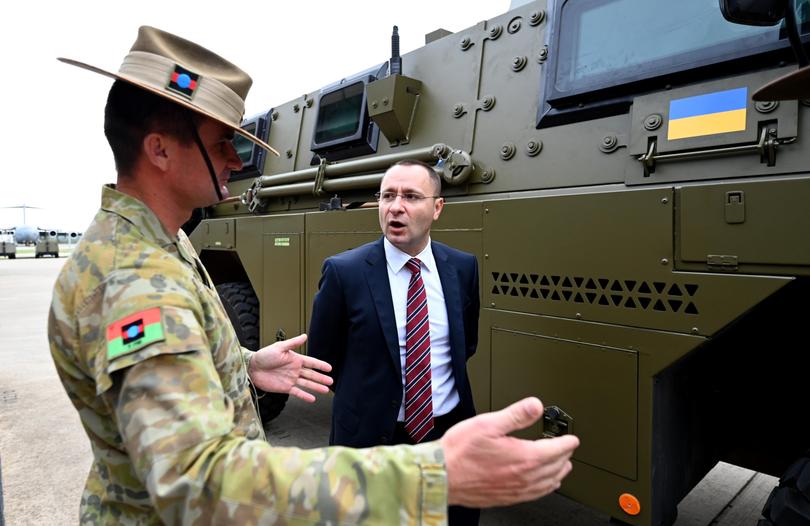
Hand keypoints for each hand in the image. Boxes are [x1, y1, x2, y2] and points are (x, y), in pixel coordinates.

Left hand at [248, 334, 332, 402]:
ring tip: (326, 390)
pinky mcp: (285, 388)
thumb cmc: (264, 355)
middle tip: (331, 381)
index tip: (330, 368)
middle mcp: (295, 369)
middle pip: (311, 374)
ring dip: (316, 387)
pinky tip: (312, 399)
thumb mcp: (279, 347)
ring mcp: (291, 379)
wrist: (252, 368)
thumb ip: (293, 343)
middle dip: (321, 378)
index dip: (320, 365)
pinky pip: (297, 392)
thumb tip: (305, 336)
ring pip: (307, 384)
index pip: (311, 362)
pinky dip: (305, 396)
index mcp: (295, 359)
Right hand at [440, 397, 579, 507]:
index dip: (566, 442)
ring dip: (558, 473)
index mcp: (523, 457)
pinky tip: (542, 486)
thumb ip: (516, 414)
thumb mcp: (488, 423)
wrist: (442, 475)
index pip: (555, 450)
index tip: (572, 438)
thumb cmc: (460, 451)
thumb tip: (536, 405)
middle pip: (555, 468)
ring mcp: (516, 490)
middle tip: (568, 449)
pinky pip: (535, 495)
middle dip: (565, 456)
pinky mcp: (506, 498)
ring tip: (562, 467)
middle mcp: (523, 477)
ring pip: (547, 484)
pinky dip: (545, 488)